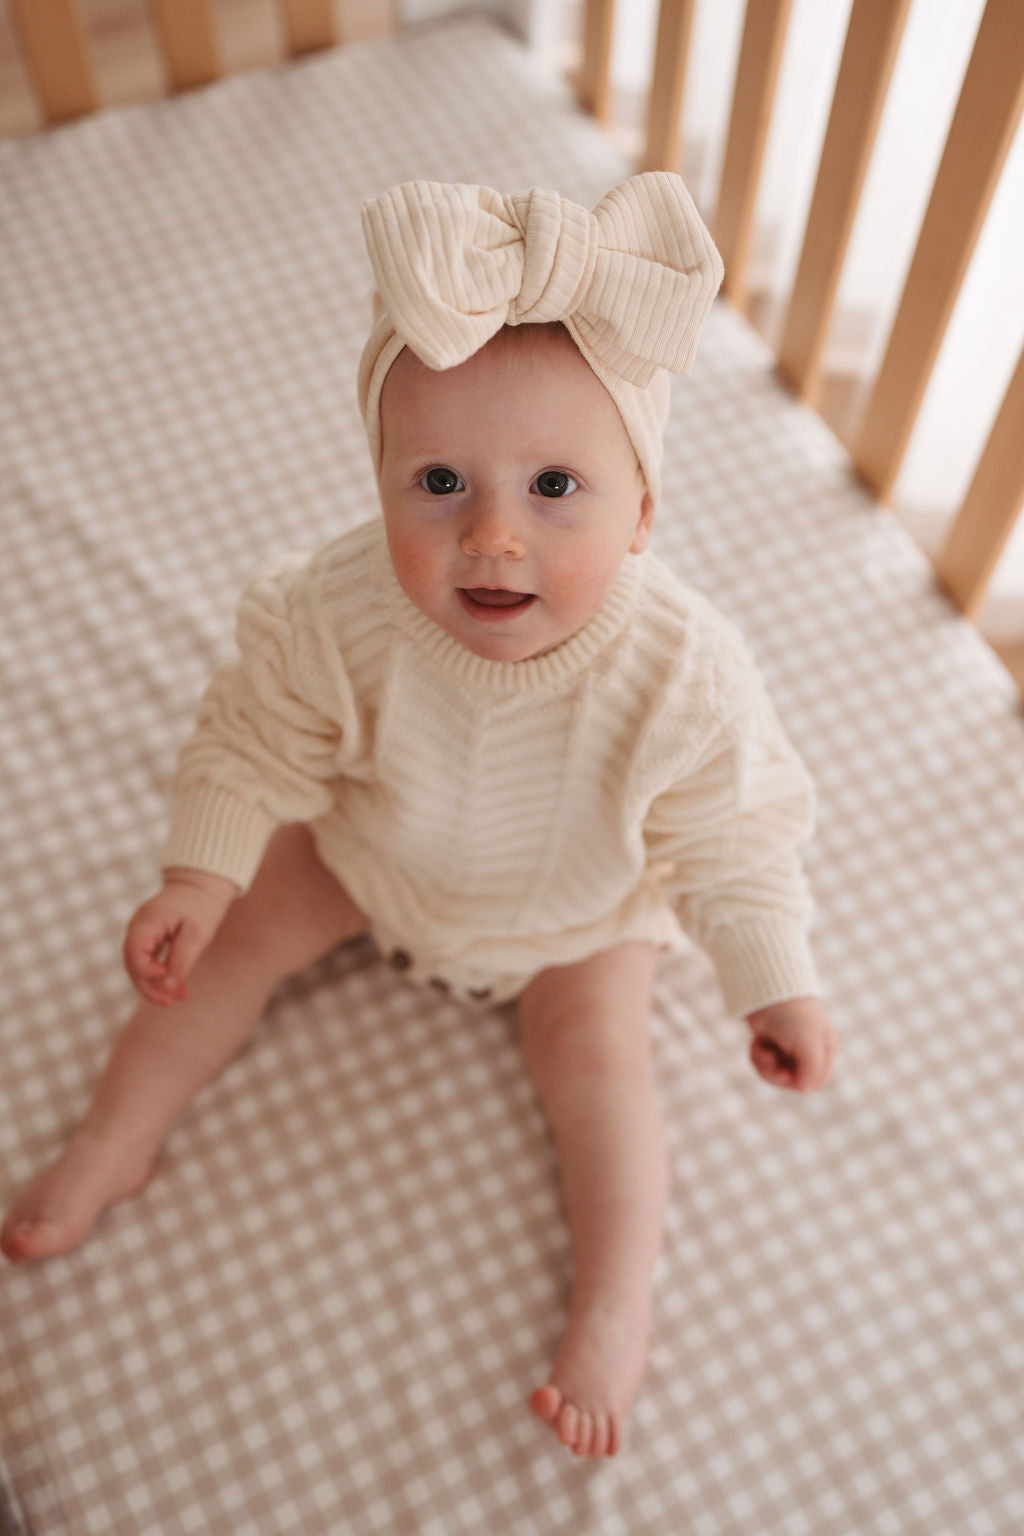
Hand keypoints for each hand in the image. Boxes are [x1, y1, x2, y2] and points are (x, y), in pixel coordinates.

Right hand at [123, 868, 238, 1005]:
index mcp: (147, 920)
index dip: (146, 971)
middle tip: (170, 1002)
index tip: (168, 979)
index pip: (133, 951)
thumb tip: (169, 989)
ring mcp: (140, 933)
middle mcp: (137, 927)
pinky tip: (176, 989)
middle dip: (148, 986)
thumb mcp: (196, 935)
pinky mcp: (148, 939)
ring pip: (137, 965)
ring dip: (153, 985)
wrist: (203, 886)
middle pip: (132, 963)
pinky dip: (159, 976)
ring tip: (175, 999)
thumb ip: (181, 961)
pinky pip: (147, 961)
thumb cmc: (201, 907)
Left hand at [745, 996, 837, 1093]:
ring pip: (777, 1075)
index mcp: (826, 1050)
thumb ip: (811, 1068)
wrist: (766, 990)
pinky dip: (757, 1056)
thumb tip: (805, 1090)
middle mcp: (810, 1052)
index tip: (786, 1071)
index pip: (817, 1081)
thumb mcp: (806, 1042)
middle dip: (777, 1073)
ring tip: (760, 1047)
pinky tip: (757, 1042)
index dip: (799, 1081)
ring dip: (764, 1065)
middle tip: (769, 1058)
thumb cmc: (792, 1015)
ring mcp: (790, 1050)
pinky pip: (764, 1065)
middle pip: (794, 1082)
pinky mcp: (772, 1046)